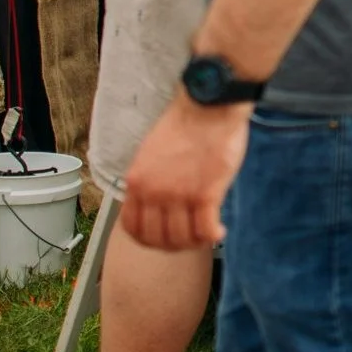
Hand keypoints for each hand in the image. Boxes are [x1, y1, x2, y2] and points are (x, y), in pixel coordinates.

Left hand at [119, 96, 249, 250]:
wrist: (208, 106)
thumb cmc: (185, 124)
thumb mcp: (151, 154)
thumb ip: (151, 181)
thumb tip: (159, 204)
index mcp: (136, 183)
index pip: (133, 229)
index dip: (149, 240)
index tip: (164, 238)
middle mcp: (153, 193)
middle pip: (157, 240)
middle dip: (174, 245)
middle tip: (189, 239)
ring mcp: (178, 196)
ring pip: (181, 239)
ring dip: (195, 242)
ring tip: (206, 233)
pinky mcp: (205, 194)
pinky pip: (205, 230)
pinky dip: (212, 236)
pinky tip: (219, 231)